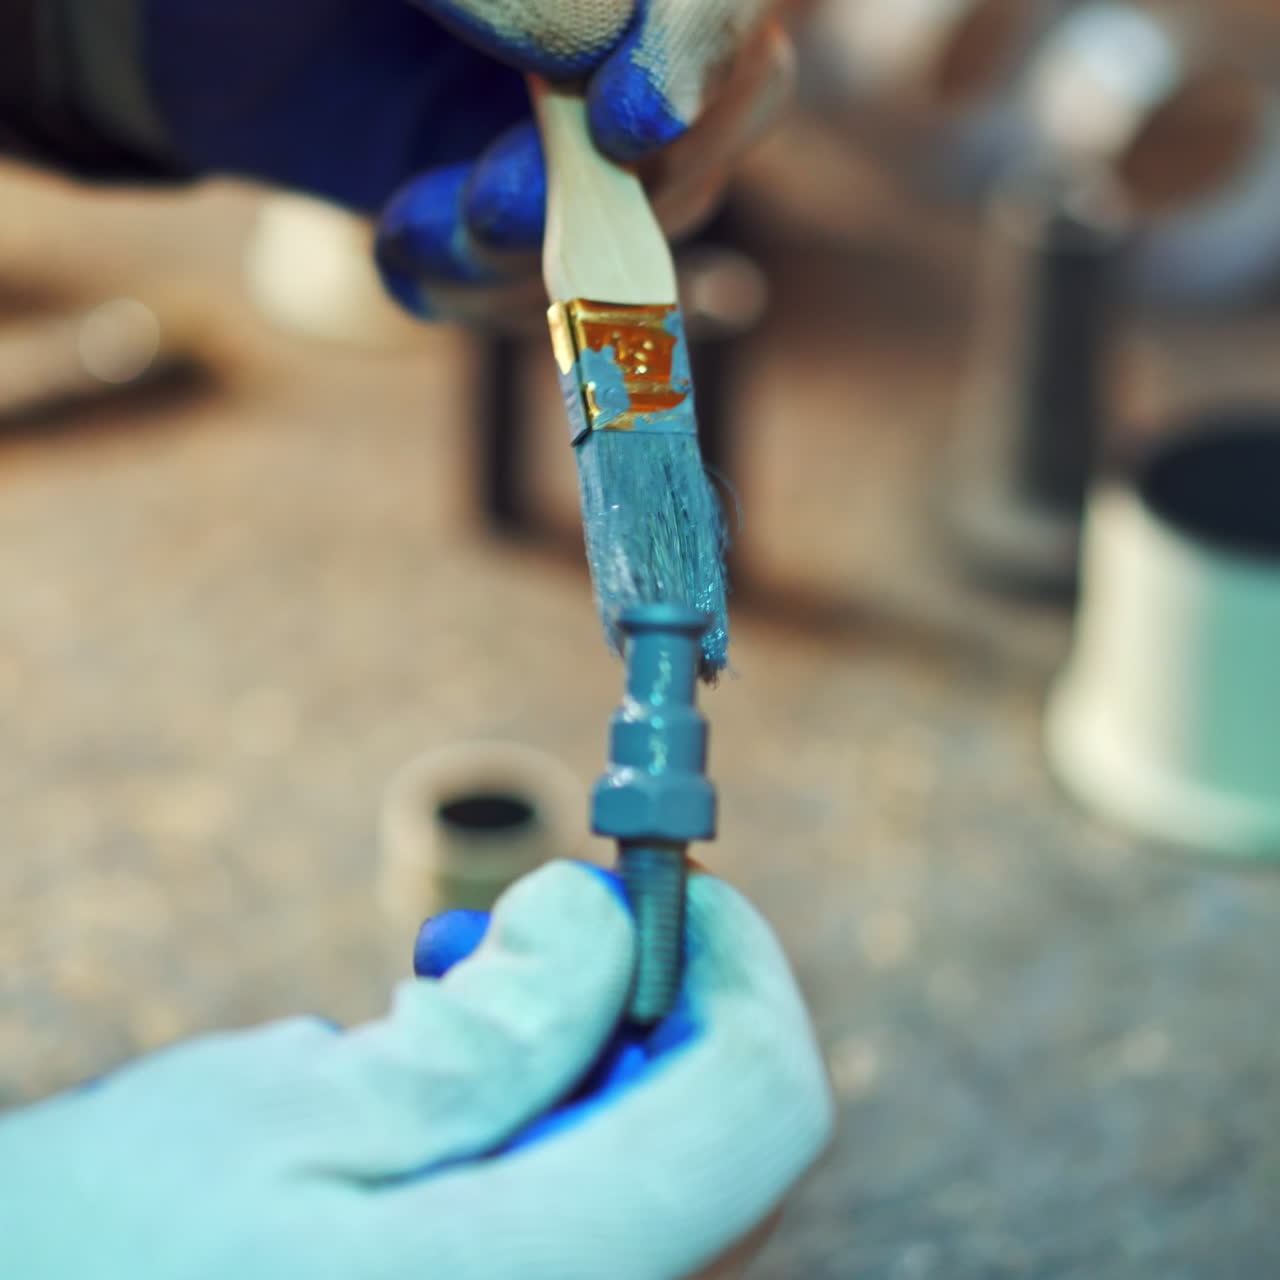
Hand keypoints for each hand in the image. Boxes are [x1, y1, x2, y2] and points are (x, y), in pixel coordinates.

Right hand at [0, 862, 831, 1279]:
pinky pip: (606, 1209)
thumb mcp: (281, 1112)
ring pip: (667, 1169)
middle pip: (726, 1140)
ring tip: (459, 997)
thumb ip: (487, 1030)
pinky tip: (447, 1080)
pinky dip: (558, 1112)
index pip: (759, 1108)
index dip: (735, 961)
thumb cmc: (100, 1260)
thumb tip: (599, 928)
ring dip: (595, 1049)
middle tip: (547, 925)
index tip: (656, 881)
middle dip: (656, 996)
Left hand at [141, 0, 792, 322]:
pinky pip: (560, 283)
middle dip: (617, 190)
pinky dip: (483, 292)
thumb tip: (595, 46)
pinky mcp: (535, 215)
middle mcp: (623, 37)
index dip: (705, 51)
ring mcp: (586, 132)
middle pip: (726, 112)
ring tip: (419, 231)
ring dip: (534, 256)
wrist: (196, 41)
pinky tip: (406, 252)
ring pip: (644, 222)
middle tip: (491, 208)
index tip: (626, 120)